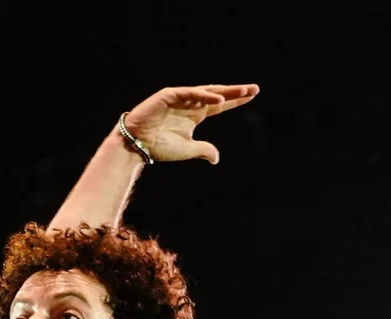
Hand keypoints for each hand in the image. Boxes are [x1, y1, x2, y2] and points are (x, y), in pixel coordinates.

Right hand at [121, 84, 259, 165]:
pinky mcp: (169, 95)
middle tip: (254, 89)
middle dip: (236, 92)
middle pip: (217, 95)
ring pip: (206, 91)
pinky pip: (190, 93)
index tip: (252, 96)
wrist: (135, 146)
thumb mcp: (187, 149)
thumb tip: (216, 158)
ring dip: (225, 92)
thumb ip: (203, 149)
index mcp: (195, 115)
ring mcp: (180, 98)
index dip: (235, 101)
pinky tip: (219, 100)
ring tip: (243, 92)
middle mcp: (190, 104)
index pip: (219, 105)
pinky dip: (205, 96)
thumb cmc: (159, 147)